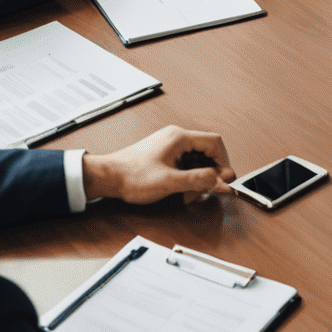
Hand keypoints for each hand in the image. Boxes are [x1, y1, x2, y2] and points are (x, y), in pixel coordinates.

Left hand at [83, 126, 235, 204]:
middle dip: (210, 173)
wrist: (108, 177)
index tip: (223, 179)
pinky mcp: (164, 154)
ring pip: (197, 159)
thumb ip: (198, 180)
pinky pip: (186, 162)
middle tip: (206, 190)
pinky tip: (181, 190)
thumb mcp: (170, 182)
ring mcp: (170, 145)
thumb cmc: (132, 177)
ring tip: (189, 193)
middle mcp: (176, 137)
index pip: (215, 142)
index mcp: (180, 138)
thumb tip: (222, 181)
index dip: (223, 162)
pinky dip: (188, 176)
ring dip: (199, 177)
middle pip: (207, 151)